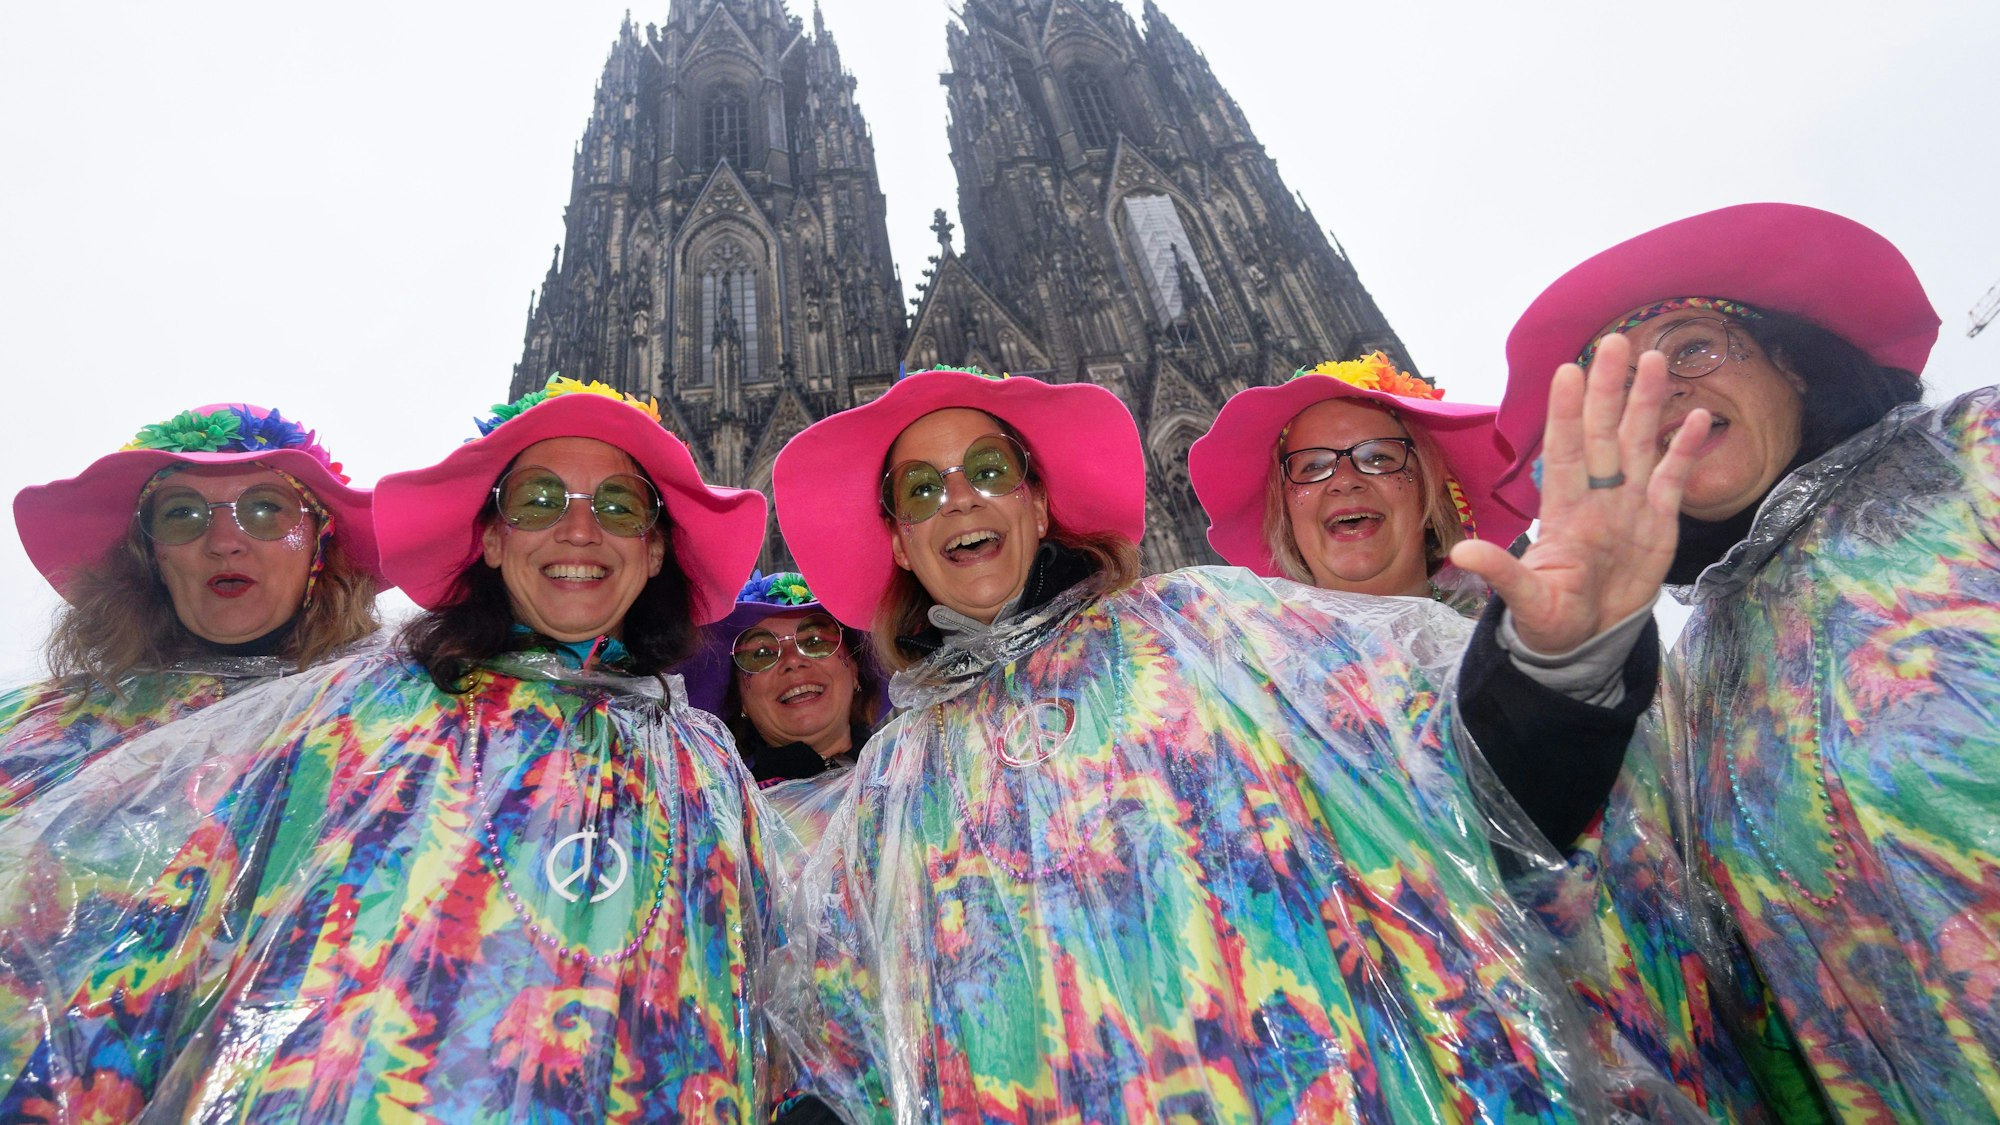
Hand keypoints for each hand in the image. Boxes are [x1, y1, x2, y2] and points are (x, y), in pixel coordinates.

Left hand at [1451, 334, 1710, 652]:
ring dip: (1646, 403)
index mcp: (1564, 511)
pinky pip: (1674, 479)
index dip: (1565, 414)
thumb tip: (1462, 554)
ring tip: (1655, 359)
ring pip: (1639, 444)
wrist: (1588, 641)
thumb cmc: (1551, 617)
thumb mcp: (1527, 601)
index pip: (1564, 452)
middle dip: (1609, 389)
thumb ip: (1502, 574)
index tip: (1566, 371)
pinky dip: (1685, 449)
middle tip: (1616, 341)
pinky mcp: (1660, 522)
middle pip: (1603, 433)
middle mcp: (1597, 497)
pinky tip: (1696, 415)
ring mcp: (1630, 505)